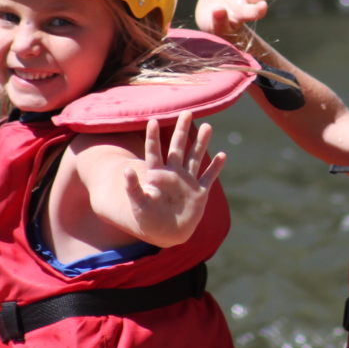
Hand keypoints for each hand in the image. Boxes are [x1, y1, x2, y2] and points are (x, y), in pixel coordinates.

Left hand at [125, 112, 226, 244]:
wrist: (165, 234)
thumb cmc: (148, 220)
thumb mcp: (138, 203)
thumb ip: (133, 187)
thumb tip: (125, 170)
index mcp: (157, 175)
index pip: (155, 152)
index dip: (153, 137)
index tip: (153, 120)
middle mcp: (173, 174)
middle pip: (178, 148)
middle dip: (182, 130)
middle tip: (187, 112)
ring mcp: (187, 182)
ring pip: (196, 158)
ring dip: (202, 143)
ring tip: (208, 127)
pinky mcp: (199, 193)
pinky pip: (208, 177)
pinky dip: (215, 167)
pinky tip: (223, 155)